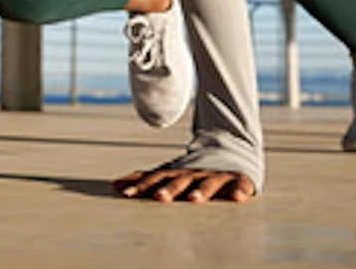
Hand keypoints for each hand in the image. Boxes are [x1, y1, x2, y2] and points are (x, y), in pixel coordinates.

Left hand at [113, 163, 254, 203]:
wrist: (229, 155)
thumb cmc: (192, 174)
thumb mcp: (169, 174)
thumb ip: (145, 180)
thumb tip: (116, 183)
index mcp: (177, 173)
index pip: (157, 179)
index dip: (143, 186)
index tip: (128, 194)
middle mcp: (195, 174)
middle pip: (181, 181)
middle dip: (170, 189)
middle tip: (159, 198)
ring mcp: (217, 177)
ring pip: (209, 184)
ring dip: (202, 191)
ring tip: (194, 200)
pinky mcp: (238, 181)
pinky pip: (240, 186)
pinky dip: (239, 191)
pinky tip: (237, 198)